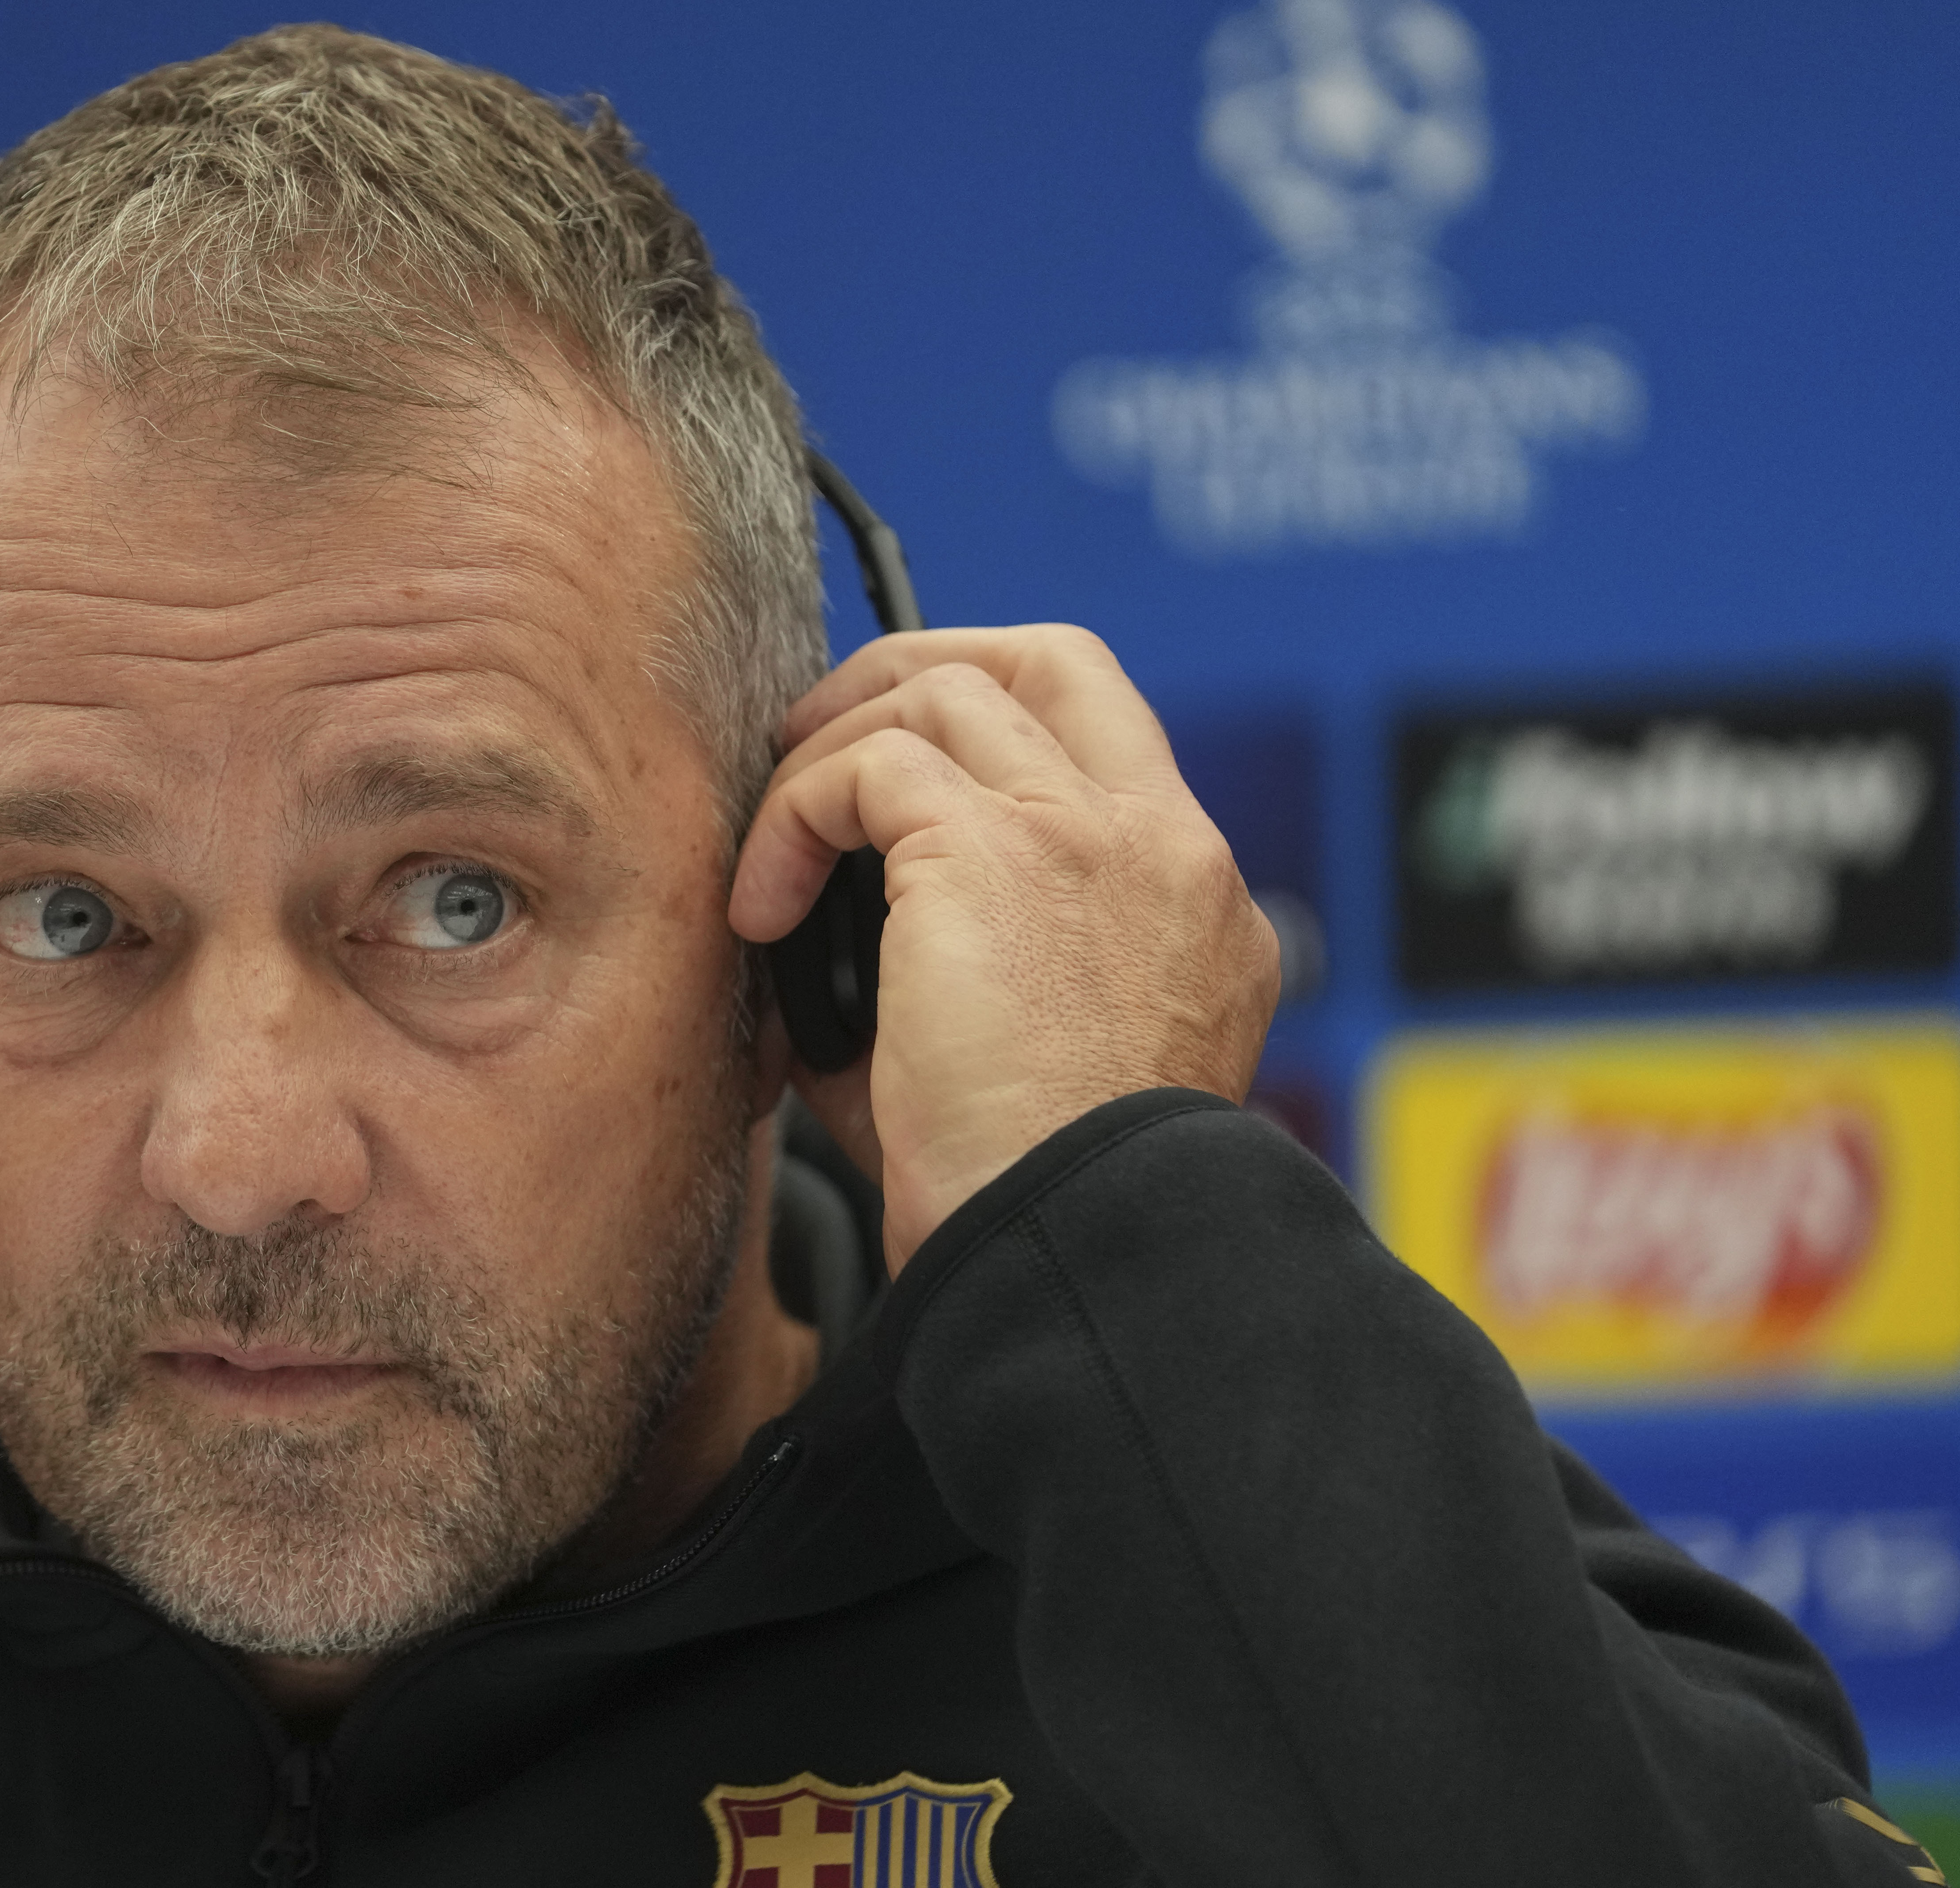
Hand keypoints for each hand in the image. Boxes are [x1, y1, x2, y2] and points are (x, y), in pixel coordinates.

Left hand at [731, 626, 1277, 1269]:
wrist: (1071, 1245)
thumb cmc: (1043, 1202)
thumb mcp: (1039, 1071)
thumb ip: (979, 978)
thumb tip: (834, 944)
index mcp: (1198, 908)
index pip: (1109, 744)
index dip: (998, 727)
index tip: (905, 772)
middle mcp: (1162, 849)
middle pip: (1049, 660)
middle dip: (920, 668)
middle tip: (824, 737)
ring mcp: (1086, 835)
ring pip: (945, 692)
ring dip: (835, 747)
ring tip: (774, 842)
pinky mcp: (992, 852)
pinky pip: (865, 769)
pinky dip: (792, 820)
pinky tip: (761, 909)